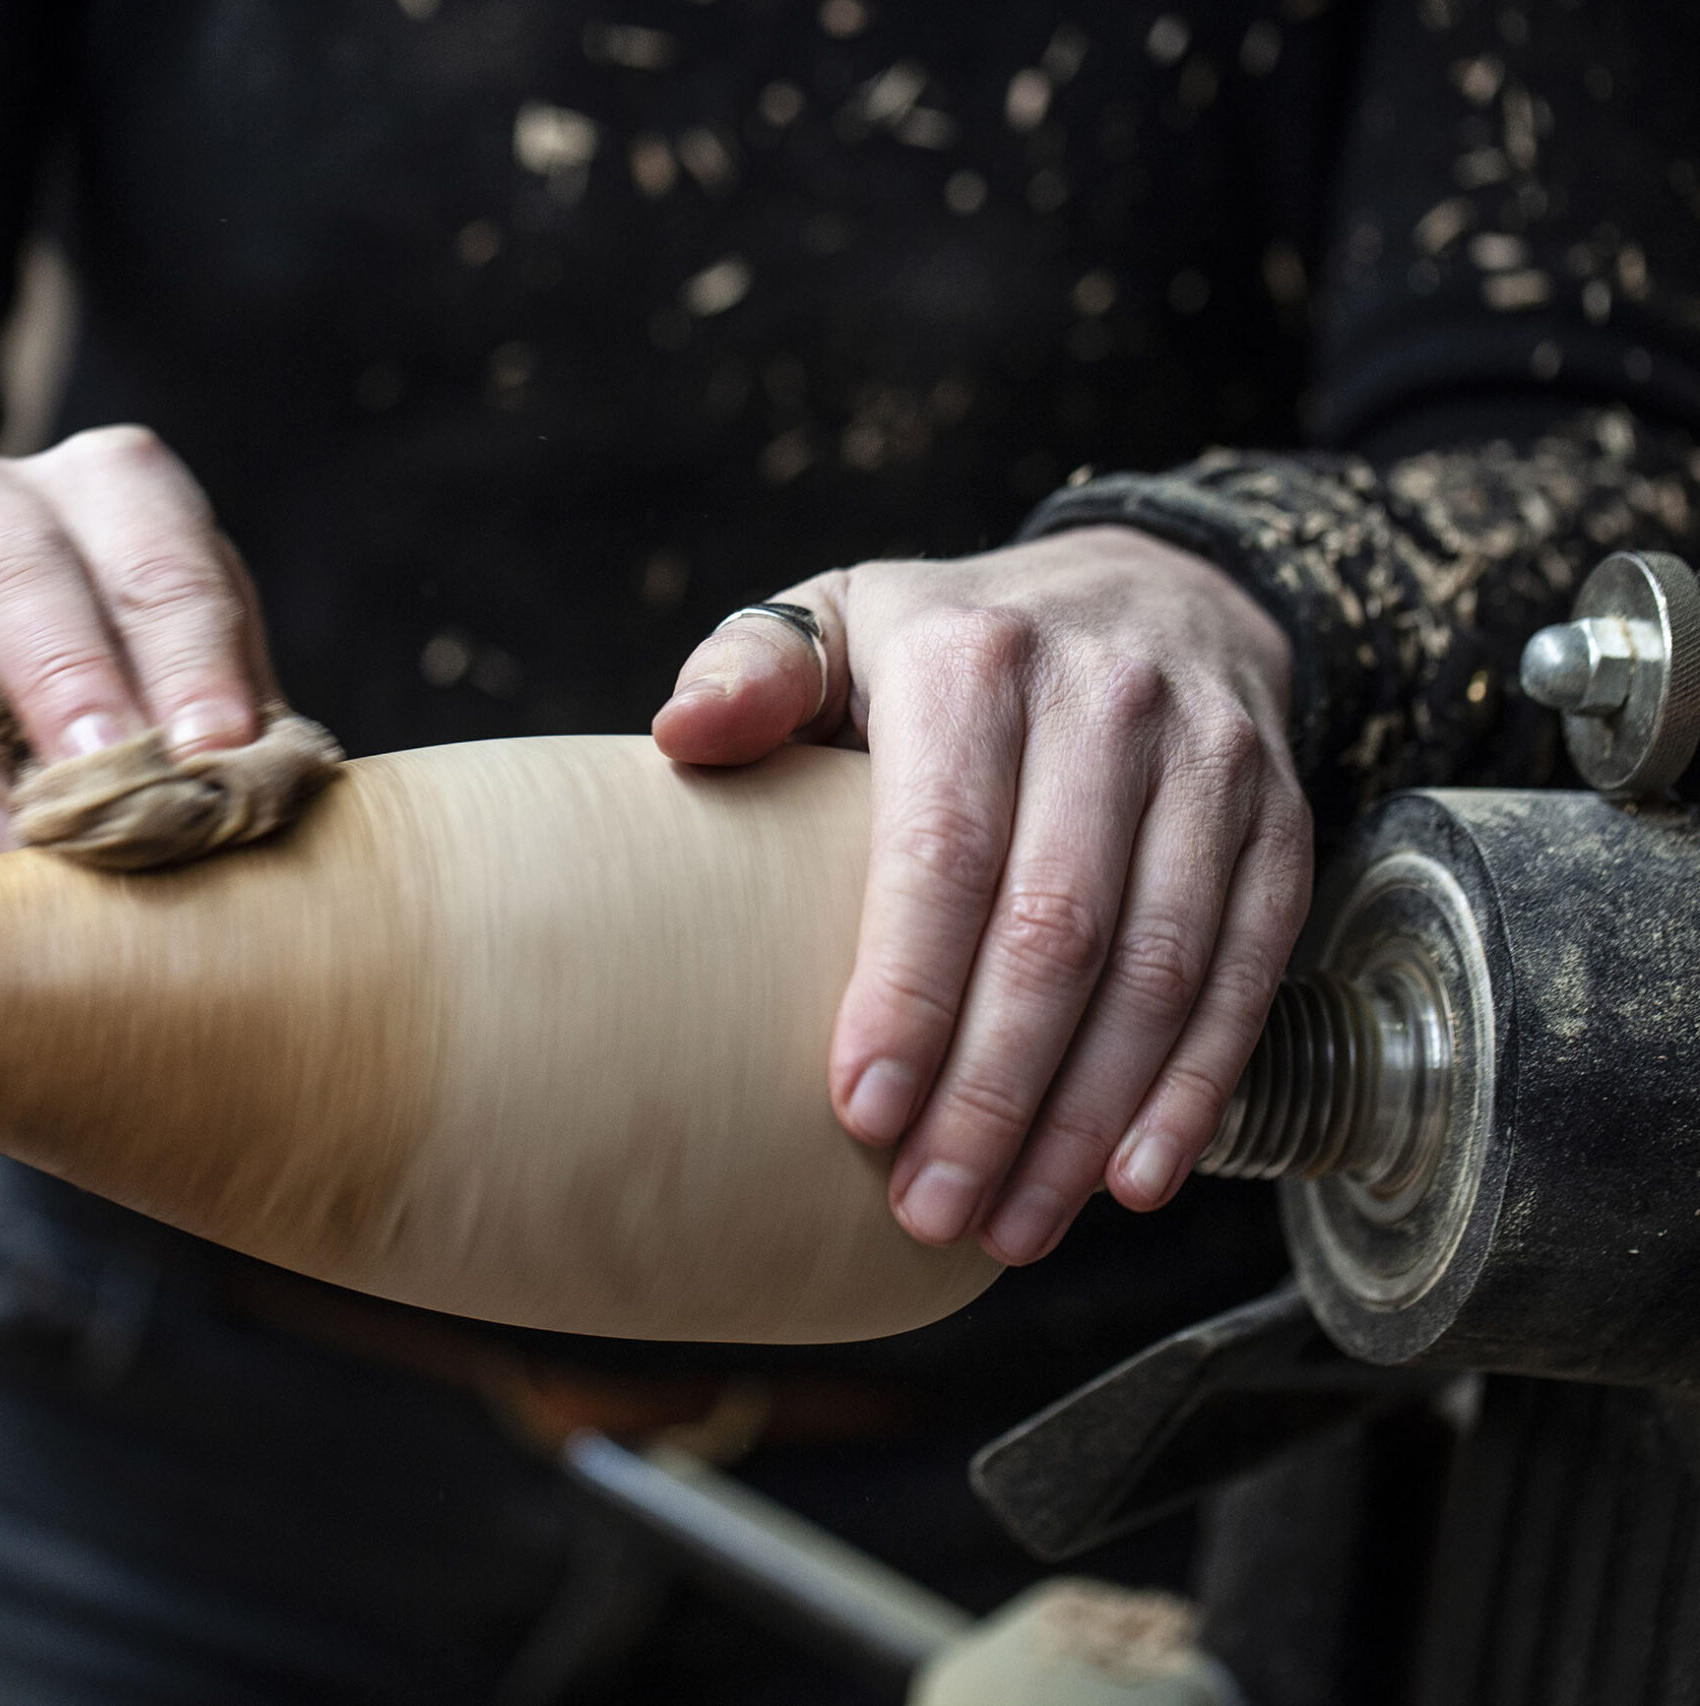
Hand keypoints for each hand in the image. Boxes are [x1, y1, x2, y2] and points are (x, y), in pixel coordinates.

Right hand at [0, 426, 276, 876]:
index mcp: (111, 485)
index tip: (218, 753)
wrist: (3, 650)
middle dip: (63, 682)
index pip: (158, 559)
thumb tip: (248, 796)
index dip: (192, 659)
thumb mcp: (199, 668)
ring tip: (5, 852)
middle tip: (107, 784)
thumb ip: (225, 719)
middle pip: (6, 566)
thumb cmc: (140, 667)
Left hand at [652, 527, 1310, 1263]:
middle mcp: (1106, 702)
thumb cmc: (955, 645)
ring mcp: (1210, 763)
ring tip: (1014, 1224)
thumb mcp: (841, 621)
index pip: (945, 851)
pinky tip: (1134, 1179)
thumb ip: (752, 671)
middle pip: (1056, 931)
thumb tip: (683, 739)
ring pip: (1159, 969)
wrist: (1157, 589)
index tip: (860, 1110)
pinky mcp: (1282, 820)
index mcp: (975, 660)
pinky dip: (1196, 1087)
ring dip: (1087, 1118)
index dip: (910, 991)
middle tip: (930, 1208)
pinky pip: (1246, 970)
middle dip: (992, 1093)